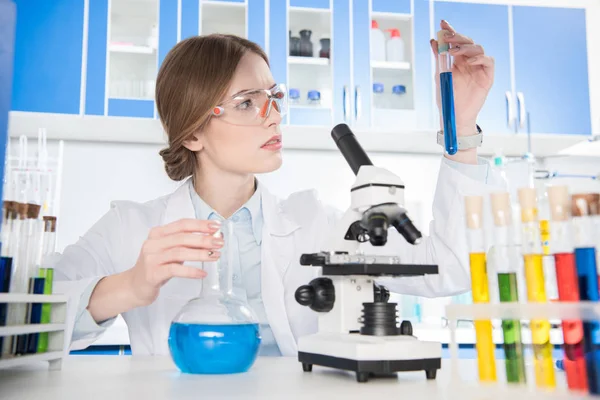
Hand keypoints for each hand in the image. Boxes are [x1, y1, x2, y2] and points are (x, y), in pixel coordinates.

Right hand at [126, 218, 222, 306]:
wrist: (135, 286)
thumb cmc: (157, 267)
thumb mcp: (170, 251)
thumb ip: (186, 244)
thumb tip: (211, 238)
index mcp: (158, 233)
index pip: (182, 224)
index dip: (200, 224)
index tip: (216, 226)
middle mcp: (153, 243)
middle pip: (182, 237)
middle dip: (204, 239)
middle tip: (220, 243)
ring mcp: (152, 258)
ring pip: (180, 252)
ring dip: (200, 254)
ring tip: (215, 256)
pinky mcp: (152, 273)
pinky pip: (175, 270)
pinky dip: (191, 271)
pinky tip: (202, 273)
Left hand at [430, 20, 493, 146]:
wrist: (454, 115)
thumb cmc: (447, 98)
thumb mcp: (440, 75)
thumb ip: (438, 58)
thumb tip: (432, 41)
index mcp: (457, 60)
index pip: (455, 41)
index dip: (450, 31)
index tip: (443, 23)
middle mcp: (469, 61)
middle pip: (467, 42)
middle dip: (457, 37)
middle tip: (447, 36)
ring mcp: (478, 68)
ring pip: (478, 48)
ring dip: (466, 47)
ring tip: (454, 52)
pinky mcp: (487, 76)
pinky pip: (488, 61)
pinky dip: (479, 58)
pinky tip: (469, 61)